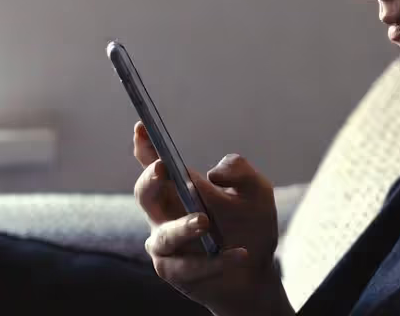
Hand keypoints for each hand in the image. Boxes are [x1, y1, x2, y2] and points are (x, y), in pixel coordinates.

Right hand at [132, 122, 289, 315]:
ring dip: (182, 227)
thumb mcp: (257, 192)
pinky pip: (188, 267)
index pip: (155, 164)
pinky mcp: (175, 272)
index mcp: (179, 188)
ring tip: (204, 221)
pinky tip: (240, 253)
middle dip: (150, 180)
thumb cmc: (251, 224)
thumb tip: (213, 173)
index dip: (145, 146)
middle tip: (164, 168)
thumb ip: (241, 172)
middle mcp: (165, 214)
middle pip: (145, 194)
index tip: (142, 127)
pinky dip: (215, 261)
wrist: (256, 271)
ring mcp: (166, 245)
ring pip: (163, 235)